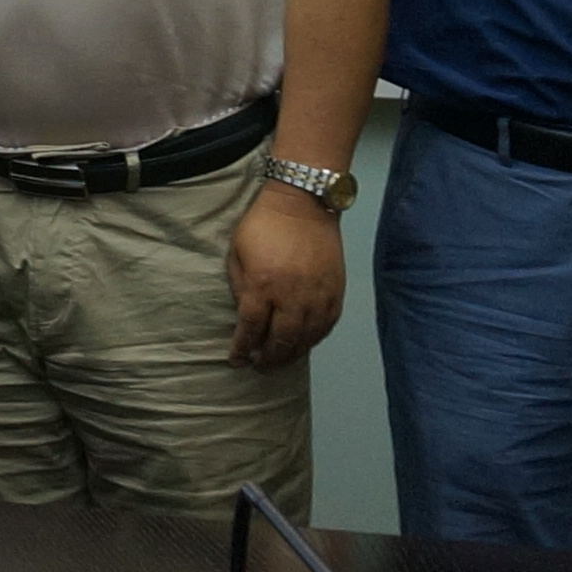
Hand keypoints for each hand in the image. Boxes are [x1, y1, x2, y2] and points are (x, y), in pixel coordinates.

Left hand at [225, 183, 348, 367]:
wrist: (302, 204)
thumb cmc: (262, 225)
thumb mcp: (236, 253)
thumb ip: (239, 286)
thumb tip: (244, 316)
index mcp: (262, 285)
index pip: (250, 328)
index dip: (242, 348)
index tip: (237, 360)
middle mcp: (291, 295)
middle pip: (281, 340)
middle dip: (268, 358)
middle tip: (260, 367)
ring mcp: (317, 295)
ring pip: (306, 338)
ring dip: (292, 354)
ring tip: (280, 361)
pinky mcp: (335, 291)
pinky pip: (326, 326)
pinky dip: (314, 339)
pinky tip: (304, 344)